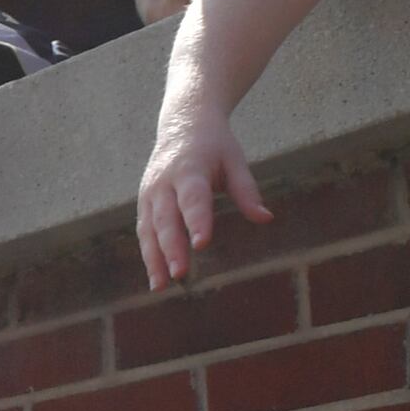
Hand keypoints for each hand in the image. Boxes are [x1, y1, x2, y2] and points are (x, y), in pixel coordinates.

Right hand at [137, 97, 269, 286]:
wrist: (182, 123)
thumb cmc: (215, 146)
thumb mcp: (235, 161)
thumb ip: (247, 191)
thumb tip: (266, 218)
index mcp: (189, 169)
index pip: (193, 199)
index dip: (197, 221)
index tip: (202, 244)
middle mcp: (164, 183)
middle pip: (166, 220)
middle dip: (172, 248)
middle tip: (180, 274)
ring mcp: (149, 194)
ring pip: (149, 231)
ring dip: (154, 259)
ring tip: (161, 287)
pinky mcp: (144, 204)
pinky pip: (145, 233)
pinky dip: (149, 256)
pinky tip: (157, 280)